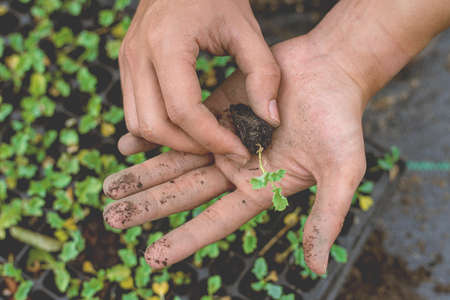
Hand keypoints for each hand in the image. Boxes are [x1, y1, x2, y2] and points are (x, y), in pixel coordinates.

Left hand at [103, 35, 366, 273]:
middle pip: (186, 192)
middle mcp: (237, 166)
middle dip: (149, 205)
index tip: (152, 257)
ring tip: (108, 189)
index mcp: (260, 187)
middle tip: (111, 218)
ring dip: (143, 174)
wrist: (332, 69)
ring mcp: (223, 137)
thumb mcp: (342, 172)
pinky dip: (154, 135)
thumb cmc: (341, 120)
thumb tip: (317, 269)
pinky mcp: (216, 108)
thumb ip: (327, 217)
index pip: (216, 220)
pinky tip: (127, 145)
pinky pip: (179, 125)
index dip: (186, 239)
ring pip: (176, 160)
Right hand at [118, 0, 280, 163]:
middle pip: (154, 126)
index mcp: (167, 44)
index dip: (212, 138)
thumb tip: (269, 120)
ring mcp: (127, 61)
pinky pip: (135, 111)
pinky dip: (159, 127)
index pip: (183, 111)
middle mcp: (138, 56)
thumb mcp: (247, 29)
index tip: (239, 149)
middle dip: (190, 147)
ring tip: (205, 140)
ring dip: (171, 141)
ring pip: (138, 124)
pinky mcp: (127, 66)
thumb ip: (264, 74)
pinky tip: (187, 127)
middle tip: (222, 148)